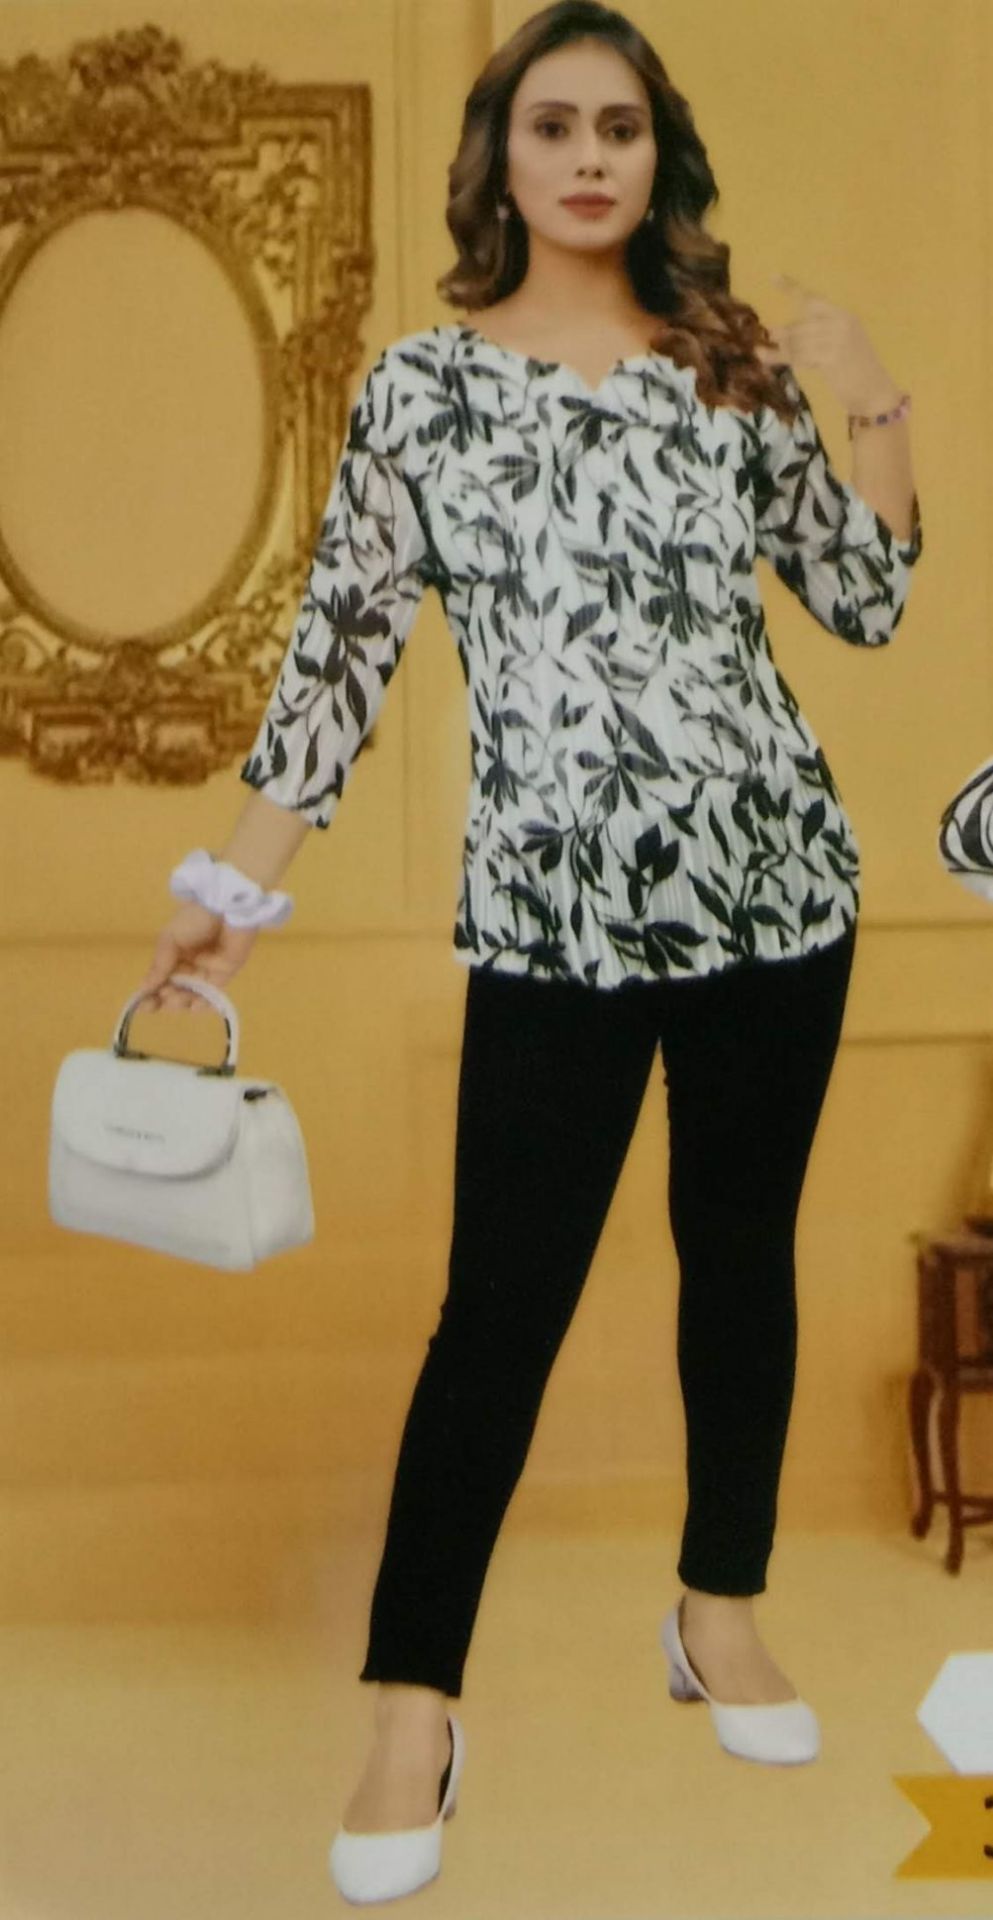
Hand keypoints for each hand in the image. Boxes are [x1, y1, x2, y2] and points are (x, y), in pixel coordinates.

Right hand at [139, 901, 260, 1012]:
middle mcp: (189, 963)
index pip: (160, 978)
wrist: (225, 908)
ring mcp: (207, 969)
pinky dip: (203, 1002)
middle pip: (175, 989)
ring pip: (192, 993)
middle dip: (166, 998)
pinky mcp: (225, 972)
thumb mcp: (169, 939)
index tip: (143, 1006)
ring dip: (182, 1000)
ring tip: (175, 999)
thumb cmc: (194, 918)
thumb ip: (159, 965)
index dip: (151, 993)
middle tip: (162, 1000)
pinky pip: (212, 992)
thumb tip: (143, 988)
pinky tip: (193, 1006)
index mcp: (173, 953)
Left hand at [755, 272, 901, 414]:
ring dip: (781, 349)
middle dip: (784, 334)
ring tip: (764, 353)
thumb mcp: (838, 348)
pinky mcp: (831, 357)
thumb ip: (816, 338)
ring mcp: (837, 338)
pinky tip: (770, 360)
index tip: (772, 277)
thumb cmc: (856, 373)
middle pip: (801, 323)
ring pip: (798, 340)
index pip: (813, 299)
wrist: (875, 393)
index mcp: (844, 316)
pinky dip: (783, 358)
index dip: (791, 288)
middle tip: (770, 339)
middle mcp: (841, 322)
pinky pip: (800, 356)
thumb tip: (781, 336)